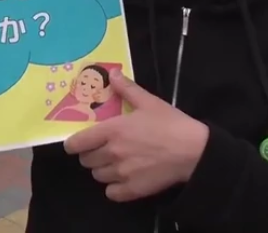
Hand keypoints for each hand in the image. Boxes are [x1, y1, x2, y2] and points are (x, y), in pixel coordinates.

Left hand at [63, 71, 208, 201]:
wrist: (193, 151)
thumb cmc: (171, 124)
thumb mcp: (149, 102)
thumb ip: (127, 89)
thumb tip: (113, 74)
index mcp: (113, 130)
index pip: (77, 143)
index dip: (74, 144)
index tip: (78, 143)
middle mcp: (112, 153)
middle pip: (86, 161)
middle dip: (90, 154)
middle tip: (101, 149)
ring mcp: (121, 174)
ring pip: (97, 176)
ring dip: (102, 170)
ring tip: (114, 163)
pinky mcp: (132, 190)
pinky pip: (111, 193)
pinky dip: (114, 187)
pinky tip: (123, 179)